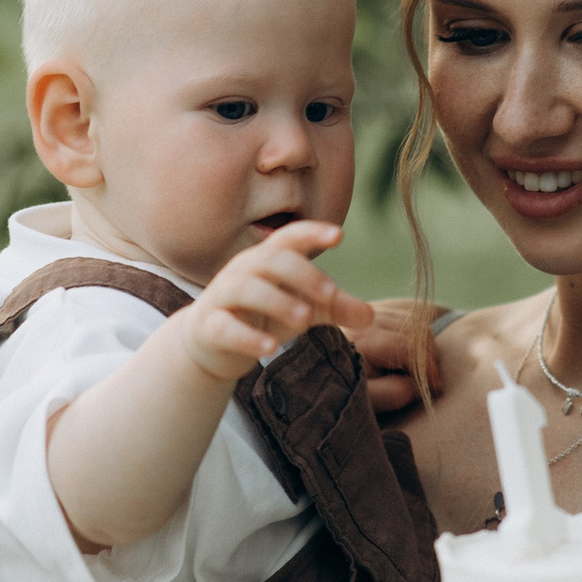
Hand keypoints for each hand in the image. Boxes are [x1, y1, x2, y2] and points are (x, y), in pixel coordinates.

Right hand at [178, 222, 373, 381]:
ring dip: (276, 300)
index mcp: (267, 260)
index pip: (289, 237)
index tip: (339, 235)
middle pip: (271, 259)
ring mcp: (223, 297)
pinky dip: (247, 336)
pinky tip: (270, 348)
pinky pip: (225, 327)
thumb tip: (372, 315)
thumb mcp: (301, 309)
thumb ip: (333, 308)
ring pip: (245, 288)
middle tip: (330, 293)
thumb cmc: (261, 316)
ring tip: (304, 319)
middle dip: (302, 274)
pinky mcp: (209, 326)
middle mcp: (243, 271)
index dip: (312, 233)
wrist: (211, 344)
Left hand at [345, 299, 448, 414]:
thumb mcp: (367, 398)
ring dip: (425, 344)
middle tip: (429, 379)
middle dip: (429, 356)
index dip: (427, 366)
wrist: (320, 373)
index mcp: (361, 341)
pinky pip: (407, 313)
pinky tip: (412, 352)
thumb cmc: (344, 388)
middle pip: (414, 329)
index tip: (435, 386)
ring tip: (421, 367)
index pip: (406, 346)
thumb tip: (421, 384)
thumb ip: (394, 393)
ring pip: (413, 319)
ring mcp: (369, 309)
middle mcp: (364, 319)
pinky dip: (417, 332)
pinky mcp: (373, 307)